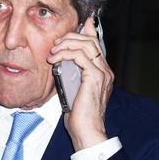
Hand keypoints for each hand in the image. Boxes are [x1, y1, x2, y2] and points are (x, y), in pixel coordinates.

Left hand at [48, 16, 113, 151]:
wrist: (87, 132)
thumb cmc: (80, 118)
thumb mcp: (73, 91)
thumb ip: (71, 75)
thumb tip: (62, 63)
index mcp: (102, 74)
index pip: (96, 45)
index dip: (87, 32)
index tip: (74, 27)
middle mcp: (105, 71)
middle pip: (91, 41)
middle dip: (71, 37)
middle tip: (56, 43)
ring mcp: (102, 74)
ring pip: (86, 45)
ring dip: (66, 44)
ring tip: (53, 52)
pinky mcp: (94, 77)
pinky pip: (80, 56)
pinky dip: (65, 54)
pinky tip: (55, 59)